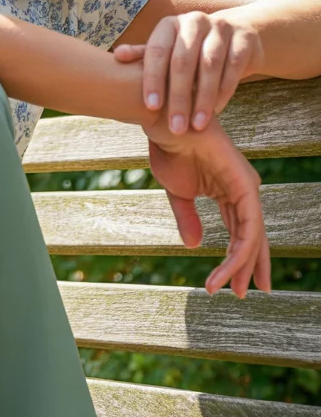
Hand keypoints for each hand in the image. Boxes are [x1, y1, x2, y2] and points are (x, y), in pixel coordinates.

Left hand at [114, 10, 262, 134]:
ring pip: (210, 65)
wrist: (238, 33)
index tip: (150, 108)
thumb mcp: (168, 49)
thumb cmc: (192, 48)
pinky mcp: (243, 39)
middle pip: (183, 62)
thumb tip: (117, 56)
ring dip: (202, 98)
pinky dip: (224, 91)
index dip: (153, 79)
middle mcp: (194, 21)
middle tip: (175, 127)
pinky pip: (233, 67)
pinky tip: (216, 112)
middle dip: (178, 97)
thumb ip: (144, 55)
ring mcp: (220, 27)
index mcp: (170, 24)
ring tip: (197, 125)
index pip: (157, 52)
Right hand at [142, 110, 271, 296]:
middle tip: (243, 294)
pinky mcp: (245, 185)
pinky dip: (237, 254)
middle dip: (249, 268)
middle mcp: (243, 190)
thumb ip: (187, 217)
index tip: (228, 286)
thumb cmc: (169, 148)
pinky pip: (248, 228)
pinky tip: (225, 271)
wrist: (165, 122)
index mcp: (229, 191)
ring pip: (251, 238)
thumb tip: (194, 245)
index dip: (236, 260)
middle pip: (252, 238)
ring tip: (228, 290)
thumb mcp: (177, 192)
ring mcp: (247, 187)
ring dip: (238, 267)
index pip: (241, 232)